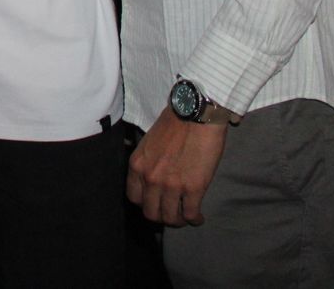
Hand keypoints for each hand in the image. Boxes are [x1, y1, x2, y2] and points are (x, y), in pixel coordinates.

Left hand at [126, 108, 227, 226]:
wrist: (195, 114)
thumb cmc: (175, 123)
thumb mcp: (148, 142)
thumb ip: (147, 162)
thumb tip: (151, 176)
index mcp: (137, 165)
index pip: (134, 197)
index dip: (145, 204)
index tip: (154, 204)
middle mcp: (150, 178)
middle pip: (151, 212)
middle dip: (162, 216)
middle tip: (172, 214)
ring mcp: (171, 185)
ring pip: (171, 218)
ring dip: (179, 220)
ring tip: (186, 217)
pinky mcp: (193, 188)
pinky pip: (191, 214)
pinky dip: (195, 219)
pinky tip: (199, 217)